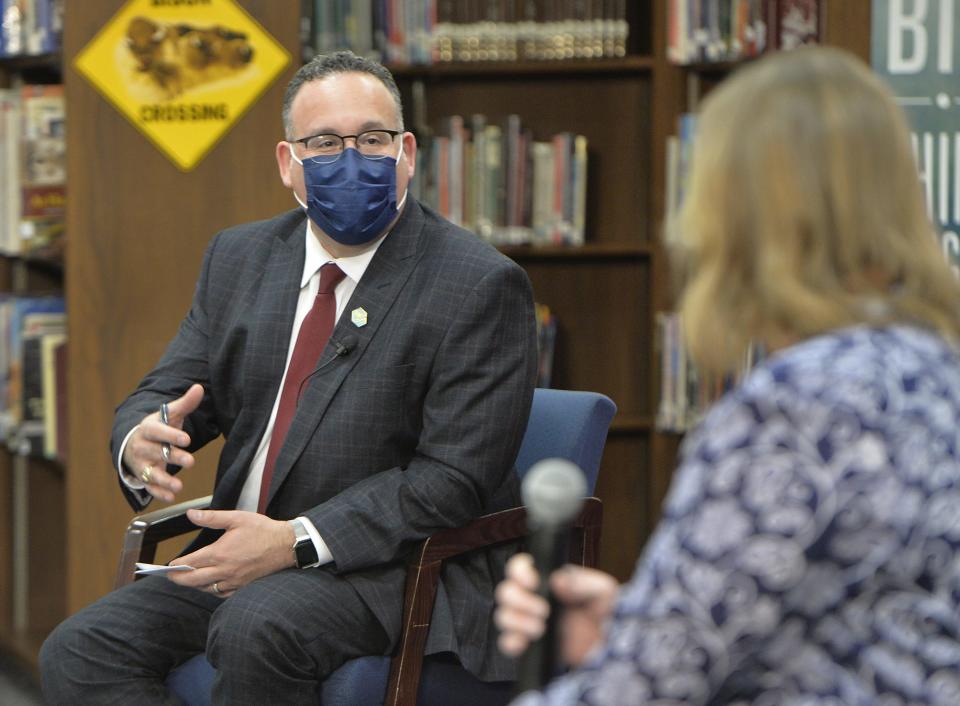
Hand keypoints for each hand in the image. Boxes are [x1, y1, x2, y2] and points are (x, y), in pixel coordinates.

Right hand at [122, 384, 202, 501]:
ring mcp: (141, 464)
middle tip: (191, 461)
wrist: (135, 442)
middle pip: (156, 452)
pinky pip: (149, 487)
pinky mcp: (144, 477)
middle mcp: (141, 447)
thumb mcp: (170, 415)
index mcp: (148, 428)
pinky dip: (159, 493)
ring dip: (164, 480)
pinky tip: (171, 496)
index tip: (186, 439)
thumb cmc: (159, 427)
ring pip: (150, 473)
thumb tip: (199, 388)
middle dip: (173, 457)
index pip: (157, 431)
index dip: (170, 435)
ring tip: (179, 486)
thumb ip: (185, 403)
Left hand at [166, 509, 296, 596]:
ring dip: (194, 585)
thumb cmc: (263, 530)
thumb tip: (191, 514)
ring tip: (187, 580)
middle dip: (178, 579)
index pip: (191, 563)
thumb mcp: (237, 518)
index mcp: (220, 553)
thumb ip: (211, 517)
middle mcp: (224, 570)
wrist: (286, 545)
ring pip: (206, 589)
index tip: (169, 565)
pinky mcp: (242, 586)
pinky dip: (211, 591)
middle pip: (193, 580)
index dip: (177, 565)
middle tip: (170, 577)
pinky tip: (209, 585)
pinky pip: (221, 594)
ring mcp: (233, 580)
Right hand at [494, 553, 619, 666]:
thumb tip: (558, 580)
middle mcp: (534, 597)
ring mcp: (529, 621)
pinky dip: (511, 642)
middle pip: (506, 592)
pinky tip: (525, 643)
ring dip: (517, 622)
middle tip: (544, 611)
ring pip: (503, 616)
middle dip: (520, 601)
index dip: (519, 572)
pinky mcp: (530, 644)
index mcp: (547, 579)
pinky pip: (507, 642)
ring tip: (540, 629)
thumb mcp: (602, 591)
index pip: (520, 567)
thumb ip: (582, 583)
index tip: (532, 582)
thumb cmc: (608, 611)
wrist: (612, 646)